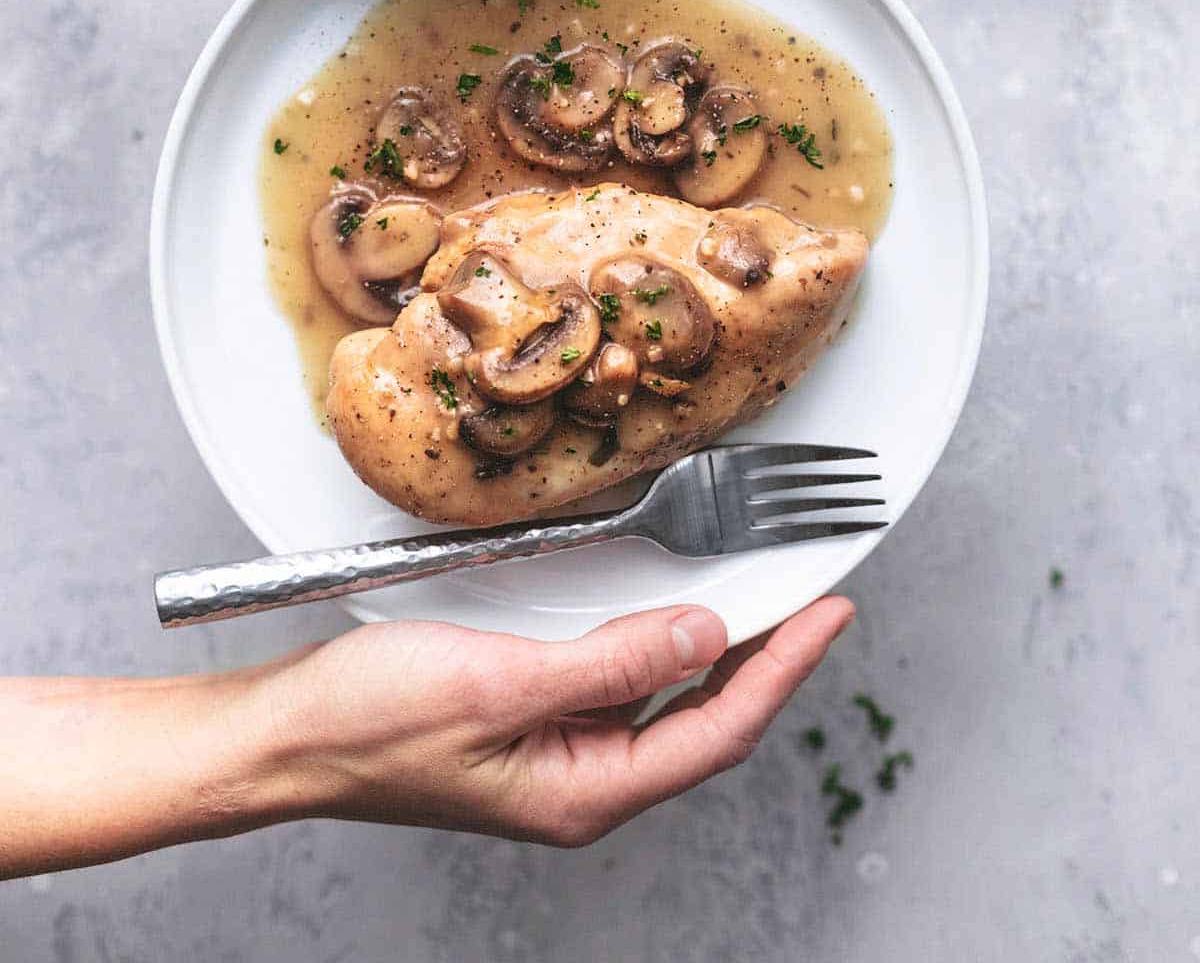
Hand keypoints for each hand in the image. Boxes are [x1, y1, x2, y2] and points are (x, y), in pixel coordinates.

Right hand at [258, 597, 852, 845]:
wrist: (284, 735)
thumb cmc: (371, 722)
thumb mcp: (500, 685)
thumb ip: (609, 663)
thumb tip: (703, 635)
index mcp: (584, 792)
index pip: (718, 732)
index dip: (784, 668)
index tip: (831, 612)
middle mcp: (582, 781)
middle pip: (706, 723)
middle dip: (769, 660)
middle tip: (815, 596)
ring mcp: (557, 755)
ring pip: (667, 705)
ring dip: (719, 650)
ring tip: (765, 597)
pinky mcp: (532, 721)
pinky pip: (621, 686)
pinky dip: (660, 644)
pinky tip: (670, 611)